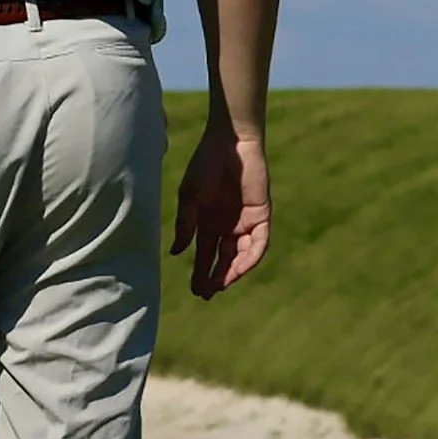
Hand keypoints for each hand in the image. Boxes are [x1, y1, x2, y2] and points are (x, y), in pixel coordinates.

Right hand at [169, 124, 270, 298]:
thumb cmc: (205, 166)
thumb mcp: (189, 198)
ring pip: (241, 256)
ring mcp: (245, 222)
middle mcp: (227, 226)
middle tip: (205, 294)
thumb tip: (176, 253)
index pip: (204, 254)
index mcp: (207, 222)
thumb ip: (185, 225)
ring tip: (220, 285)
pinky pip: (259, 243)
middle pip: (223, 260)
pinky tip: (240, 268)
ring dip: (232, 272)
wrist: (229, 144)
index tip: (195, 290)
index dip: (200, 272)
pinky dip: (251, 257)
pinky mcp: (261, 216)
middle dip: (215, 278)